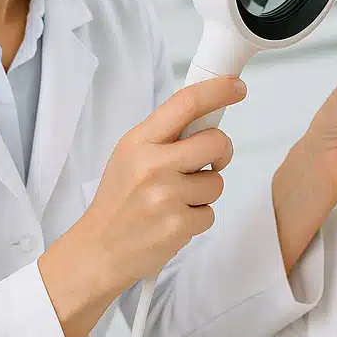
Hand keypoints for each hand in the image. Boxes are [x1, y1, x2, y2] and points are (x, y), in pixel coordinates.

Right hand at [60, 75, 247, 295]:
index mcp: (139, 142)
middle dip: (221, 151)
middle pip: (215, 141)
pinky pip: (210, 213)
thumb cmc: (119, 200)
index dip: (217, 91)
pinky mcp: (178, 225)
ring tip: (175, 201)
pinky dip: (197, 218)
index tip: (237, 86)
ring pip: (216, 182)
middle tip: (211, 161)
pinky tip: (172, 221)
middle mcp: (152, 165)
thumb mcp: (130, 156)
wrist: (99, 250)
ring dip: (204, 192)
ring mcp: (166, 196)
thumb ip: (165, 136)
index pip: (185, 103)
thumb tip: (207, 115)